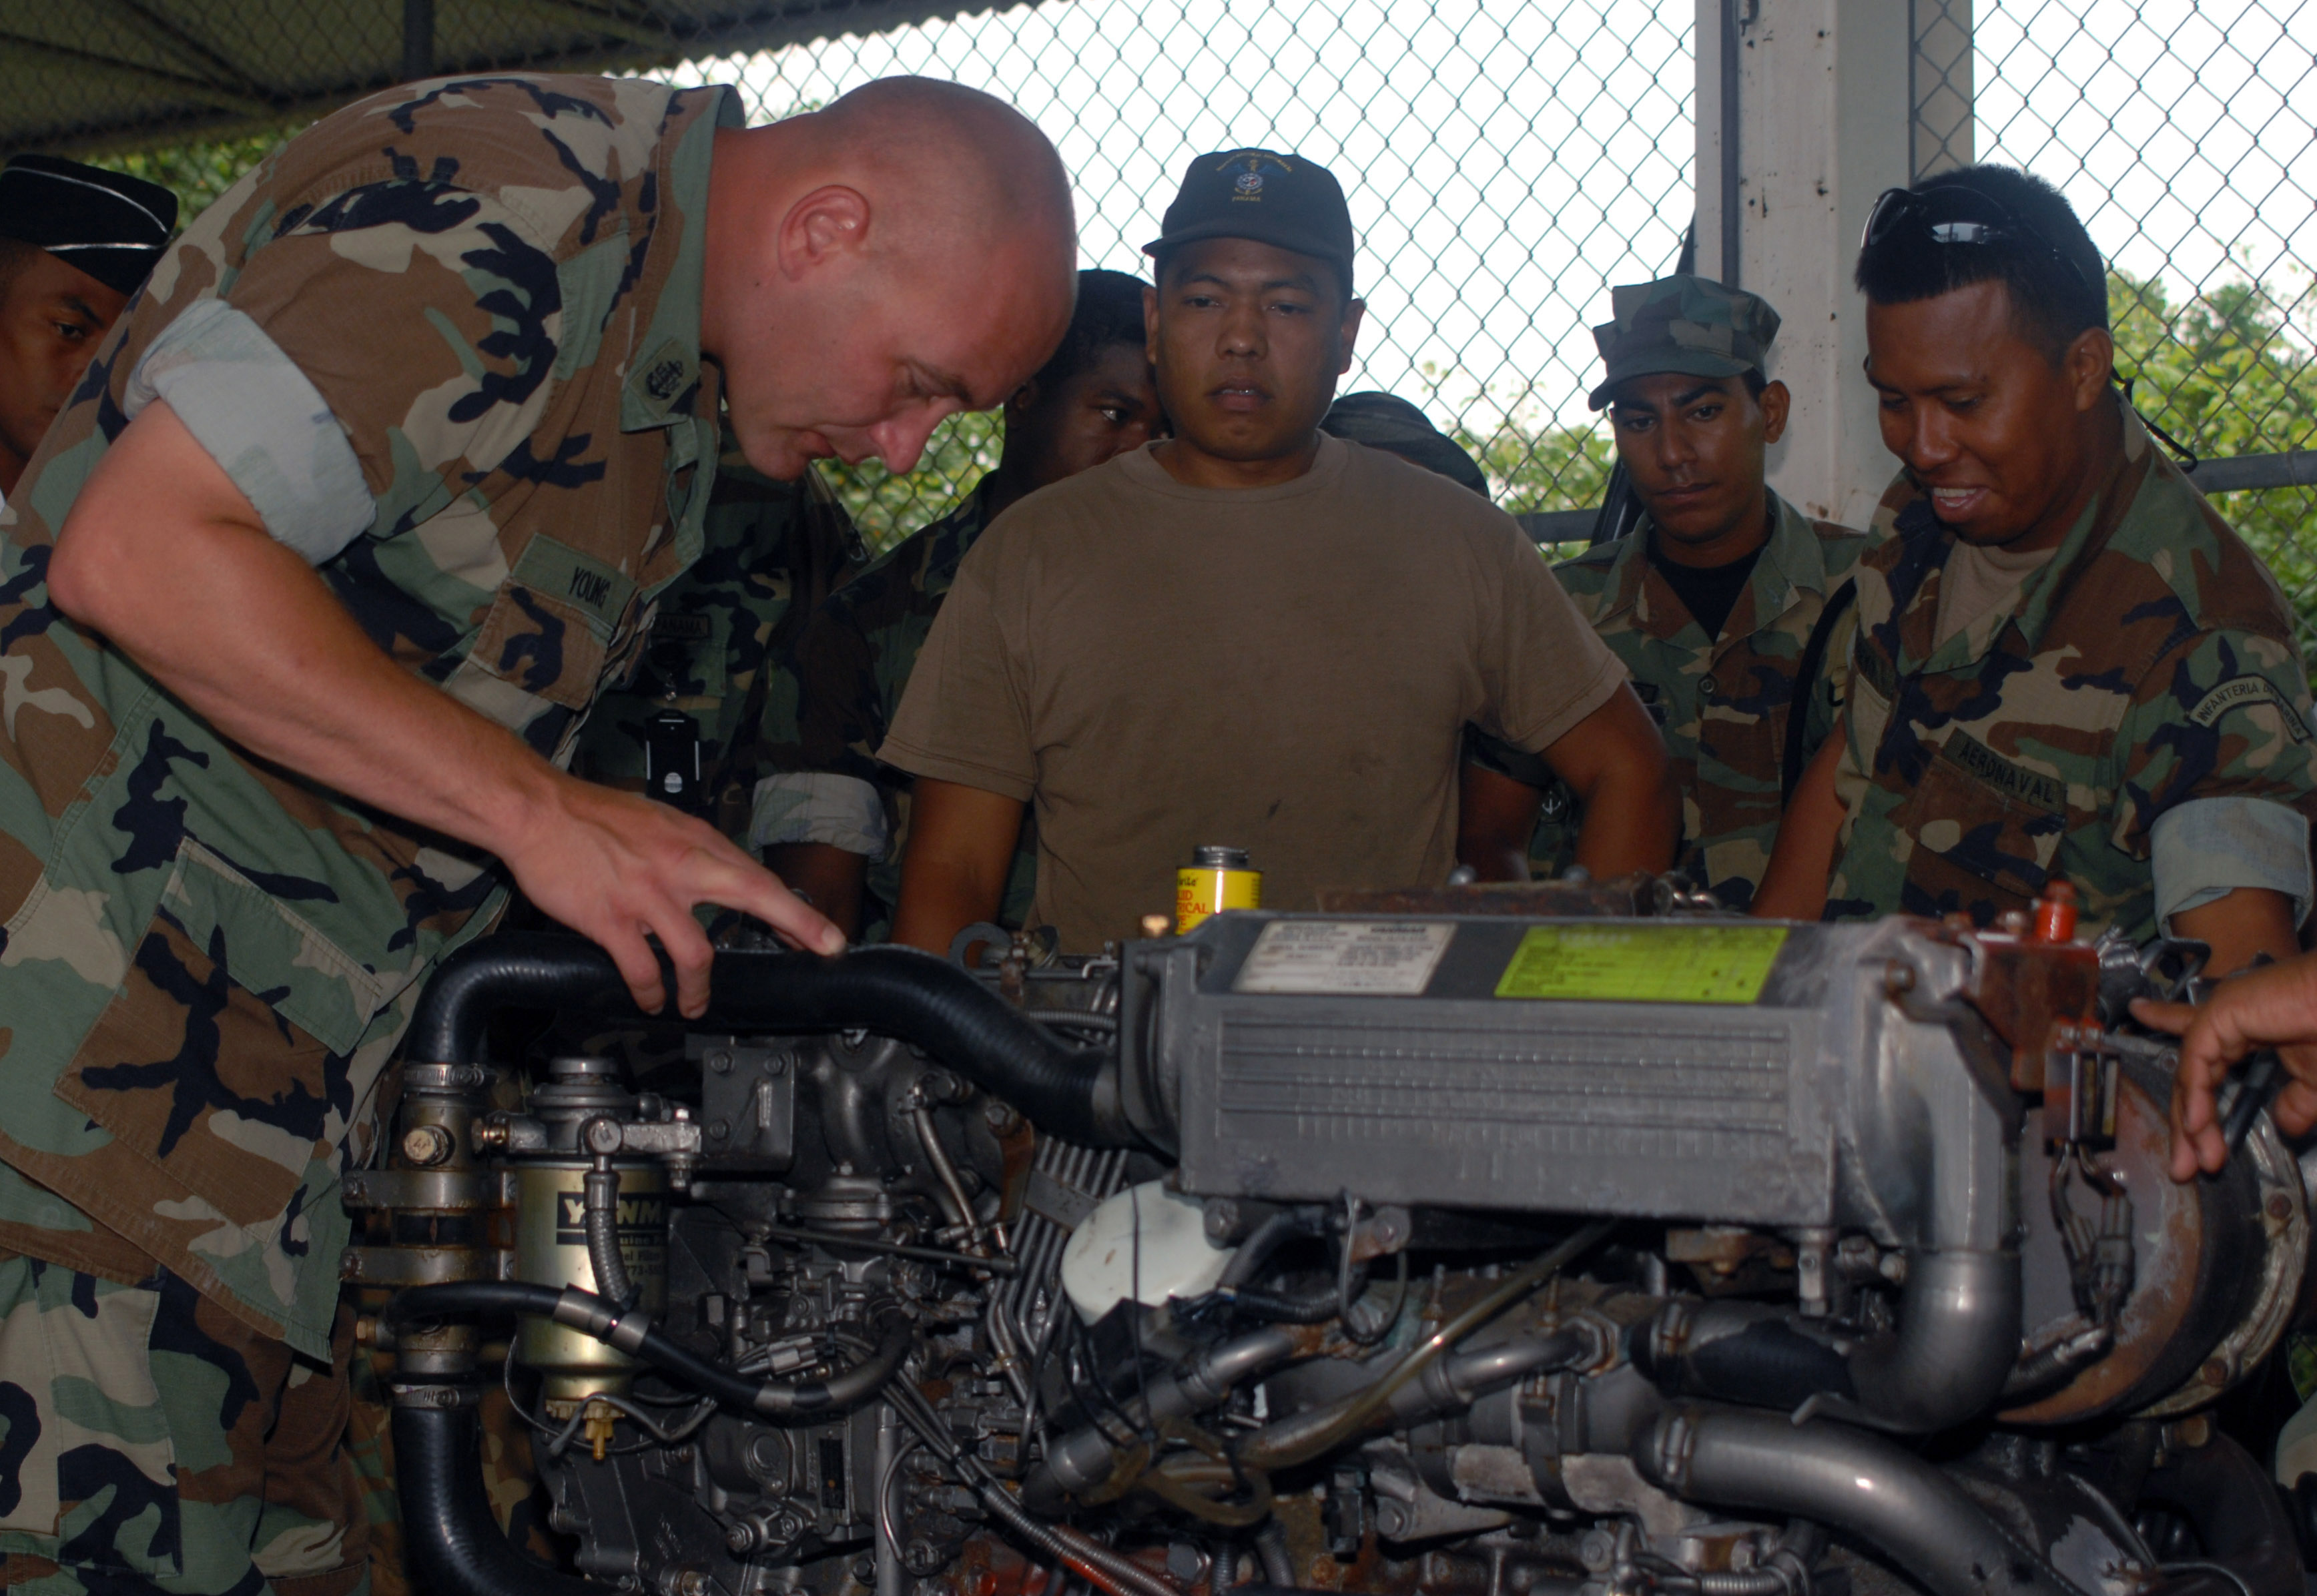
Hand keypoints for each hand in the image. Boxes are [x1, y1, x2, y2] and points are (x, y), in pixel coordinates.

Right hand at [500, 773, 843, 1016]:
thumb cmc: (594, 815)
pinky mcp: (611, 919)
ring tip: (694, 1005)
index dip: (794, 909)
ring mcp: (647, 894)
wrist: (537, 810)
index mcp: (694, 840)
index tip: (824, 934)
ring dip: (700, 989)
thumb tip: (723, 873)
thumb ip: (693, 849)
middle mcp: (680, 865)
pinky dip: (651, 992)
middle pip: (754, 894)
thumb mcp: (660, 820)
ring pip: (696, 952)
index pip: (757, 877)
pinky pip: (642, 969)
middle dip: (796, 924)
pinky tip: (652, 999)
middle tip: (823, 950)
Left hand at [2131, 950, 2316, 1179]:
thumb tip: (2285, 1125)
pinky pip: (2196, 1064)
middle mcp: (2228, 1015)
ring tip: (2195, 1162)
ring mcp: (2222, 1012)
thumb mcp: (2315, 1081)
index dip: (2170, 1033)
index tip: (2140, 1014)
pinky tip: (2196, 1126)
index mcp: (2247, 1024)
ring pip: (2191, 1075)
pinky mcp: (2221, 1013)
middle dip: (2186, 1122)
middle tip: (2185, 1165)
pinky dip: (2195, 1098)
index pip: (2199, 1039)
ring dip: (2192, 1125)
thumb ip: (2295, 1102)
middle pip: (2191, 1074)